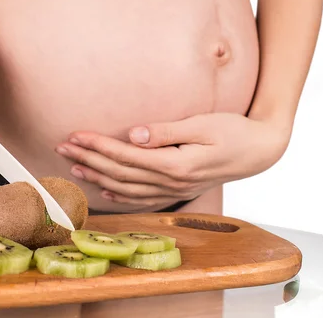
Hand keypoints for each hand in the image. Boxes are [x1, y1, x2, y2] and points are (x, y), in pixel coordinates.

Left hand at [55, 113, 290, 206]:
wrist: (261, 150)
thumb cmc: (234, 131)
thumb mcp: (203, 124)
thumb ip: (167, 131)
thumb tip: (134, 135)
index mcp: (176, 164)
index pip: (125, 155)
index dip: (97, 145)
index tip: (74, 135)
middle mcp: (172, 182)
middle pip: (120, 172)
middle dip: (88, 158)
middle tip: (61, 146)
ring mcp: (175, 190)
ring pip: (127, 187)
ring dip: (98, 176)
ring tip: (74, 165)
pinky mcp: (179, 190)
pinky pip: (144, 199)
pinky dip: (122, 196)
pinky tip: (105, 190)